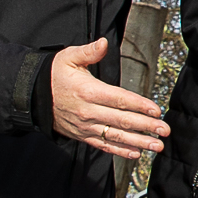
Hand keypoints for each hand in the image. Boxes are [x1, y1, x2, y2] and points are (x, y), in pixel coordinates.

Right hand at [51, 38, 169, 157]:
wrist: (32, 96)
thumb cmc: (54, 74)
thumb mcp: (68, 57)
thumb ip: (88, 52)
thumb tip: (103, 43)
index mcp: (88, 91)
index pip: (119, 99)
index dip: (139, 105)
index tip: (156, 110)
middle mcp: (88, 111)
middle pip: (122, 120)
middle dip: (146, 126)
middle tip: (165, 130)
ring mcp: (86, 126)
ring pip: (116, 136)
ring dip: (139, 142)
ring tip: (157, 146)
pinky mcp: (83, 136)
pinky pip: (104, 145)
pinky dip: (120, 151)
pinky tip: (136, 154)